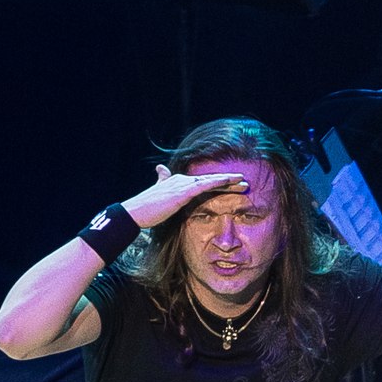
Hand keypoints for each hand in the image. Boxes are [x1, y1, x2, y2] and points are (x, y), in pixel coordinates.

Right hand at [123, 163, 246, 229]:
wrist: (135, 213)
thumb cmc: (146, 208)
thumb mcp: (158, 193)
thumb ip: (162, 180)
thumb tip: (160, 168)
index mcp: (179, 183)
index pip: (203, 183)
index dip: (219, 184)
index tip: (233, 186)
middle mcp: (182, 180)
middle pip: (210, 180)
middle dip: (229, 182)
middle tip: (245, 183)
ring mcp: (182, 184)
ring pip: (211, 181)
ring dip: (228, 181)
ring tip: (244, 182)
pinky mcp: (182, 191)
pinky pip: (204, 185)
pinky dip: (217, 182)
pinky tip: (228, 182)